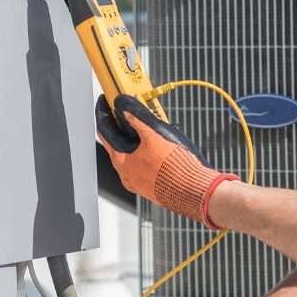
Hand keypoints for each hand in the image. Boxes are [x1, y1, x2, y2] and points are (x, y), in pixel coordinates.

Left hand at [95, 94, 237, 227]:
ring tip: (149, 132)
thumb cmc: (173, 169)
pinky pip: (145, 168)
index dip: (104, 117)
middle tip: (128, 116)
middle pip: (118, 147)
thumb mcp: (153, 138)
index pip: (105, 135)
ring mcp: (139, 183)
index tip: (106, 106)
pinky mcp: (153, 187)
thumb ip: (138, 122)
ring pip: (133, 158)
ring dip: (137, 144)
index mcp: (122, 163)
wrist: (192, 190)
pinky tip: (159, 150)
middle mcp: (127, 175)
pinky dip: (147, 156)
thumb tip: (127, 110)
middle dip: (122, 130)